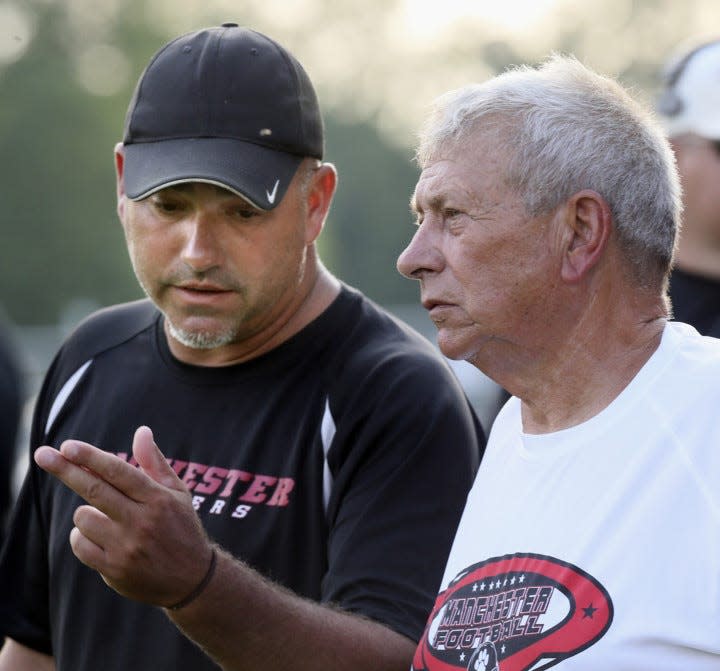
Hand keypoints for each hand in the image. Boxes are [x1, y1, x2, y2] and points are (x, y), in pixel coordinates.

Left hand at [34, 426, 213, 606]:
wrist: (193, 579)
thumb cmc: (182, 527)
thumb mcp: (177, 492)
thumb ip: (155, 462)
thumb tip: (141, 431)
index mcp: (158, 499)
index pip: (118, 471)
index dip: (91, 457)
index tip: (68, 446)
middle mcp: (142, 521)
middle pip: (95, 490)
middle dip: (65, 470)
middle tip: (42, 454)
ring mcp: (126, 547)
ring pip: (83, 519)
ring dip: (86, 513)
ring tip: (104, 517)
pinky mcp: (114, 570)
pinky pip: (80, 546)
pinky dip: (82, 537)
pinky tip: (98, 536)